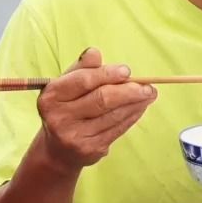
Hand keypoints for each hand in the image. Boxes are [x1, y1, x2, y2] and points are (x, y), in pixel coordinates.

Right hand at [35, 48, 156, 170]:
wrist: (58, 149)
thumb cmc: (66, 108)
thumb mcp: (67, 86)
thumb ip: (81, 69)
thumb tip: (94, 53)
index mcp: (52, 96)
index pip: (84, 81)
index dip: (107, 74)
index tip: (127, 71)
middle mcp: (60, 117)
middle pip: (101, 99)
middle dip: (128, 91)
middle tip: (147, 86)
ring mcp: (75, 135)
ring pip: (113, 115)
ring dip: (135, 104)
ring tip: (149, 94)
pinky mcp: (90, 149)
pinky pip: (117, 129)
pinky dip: (132, 117)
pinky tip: (140, 108)